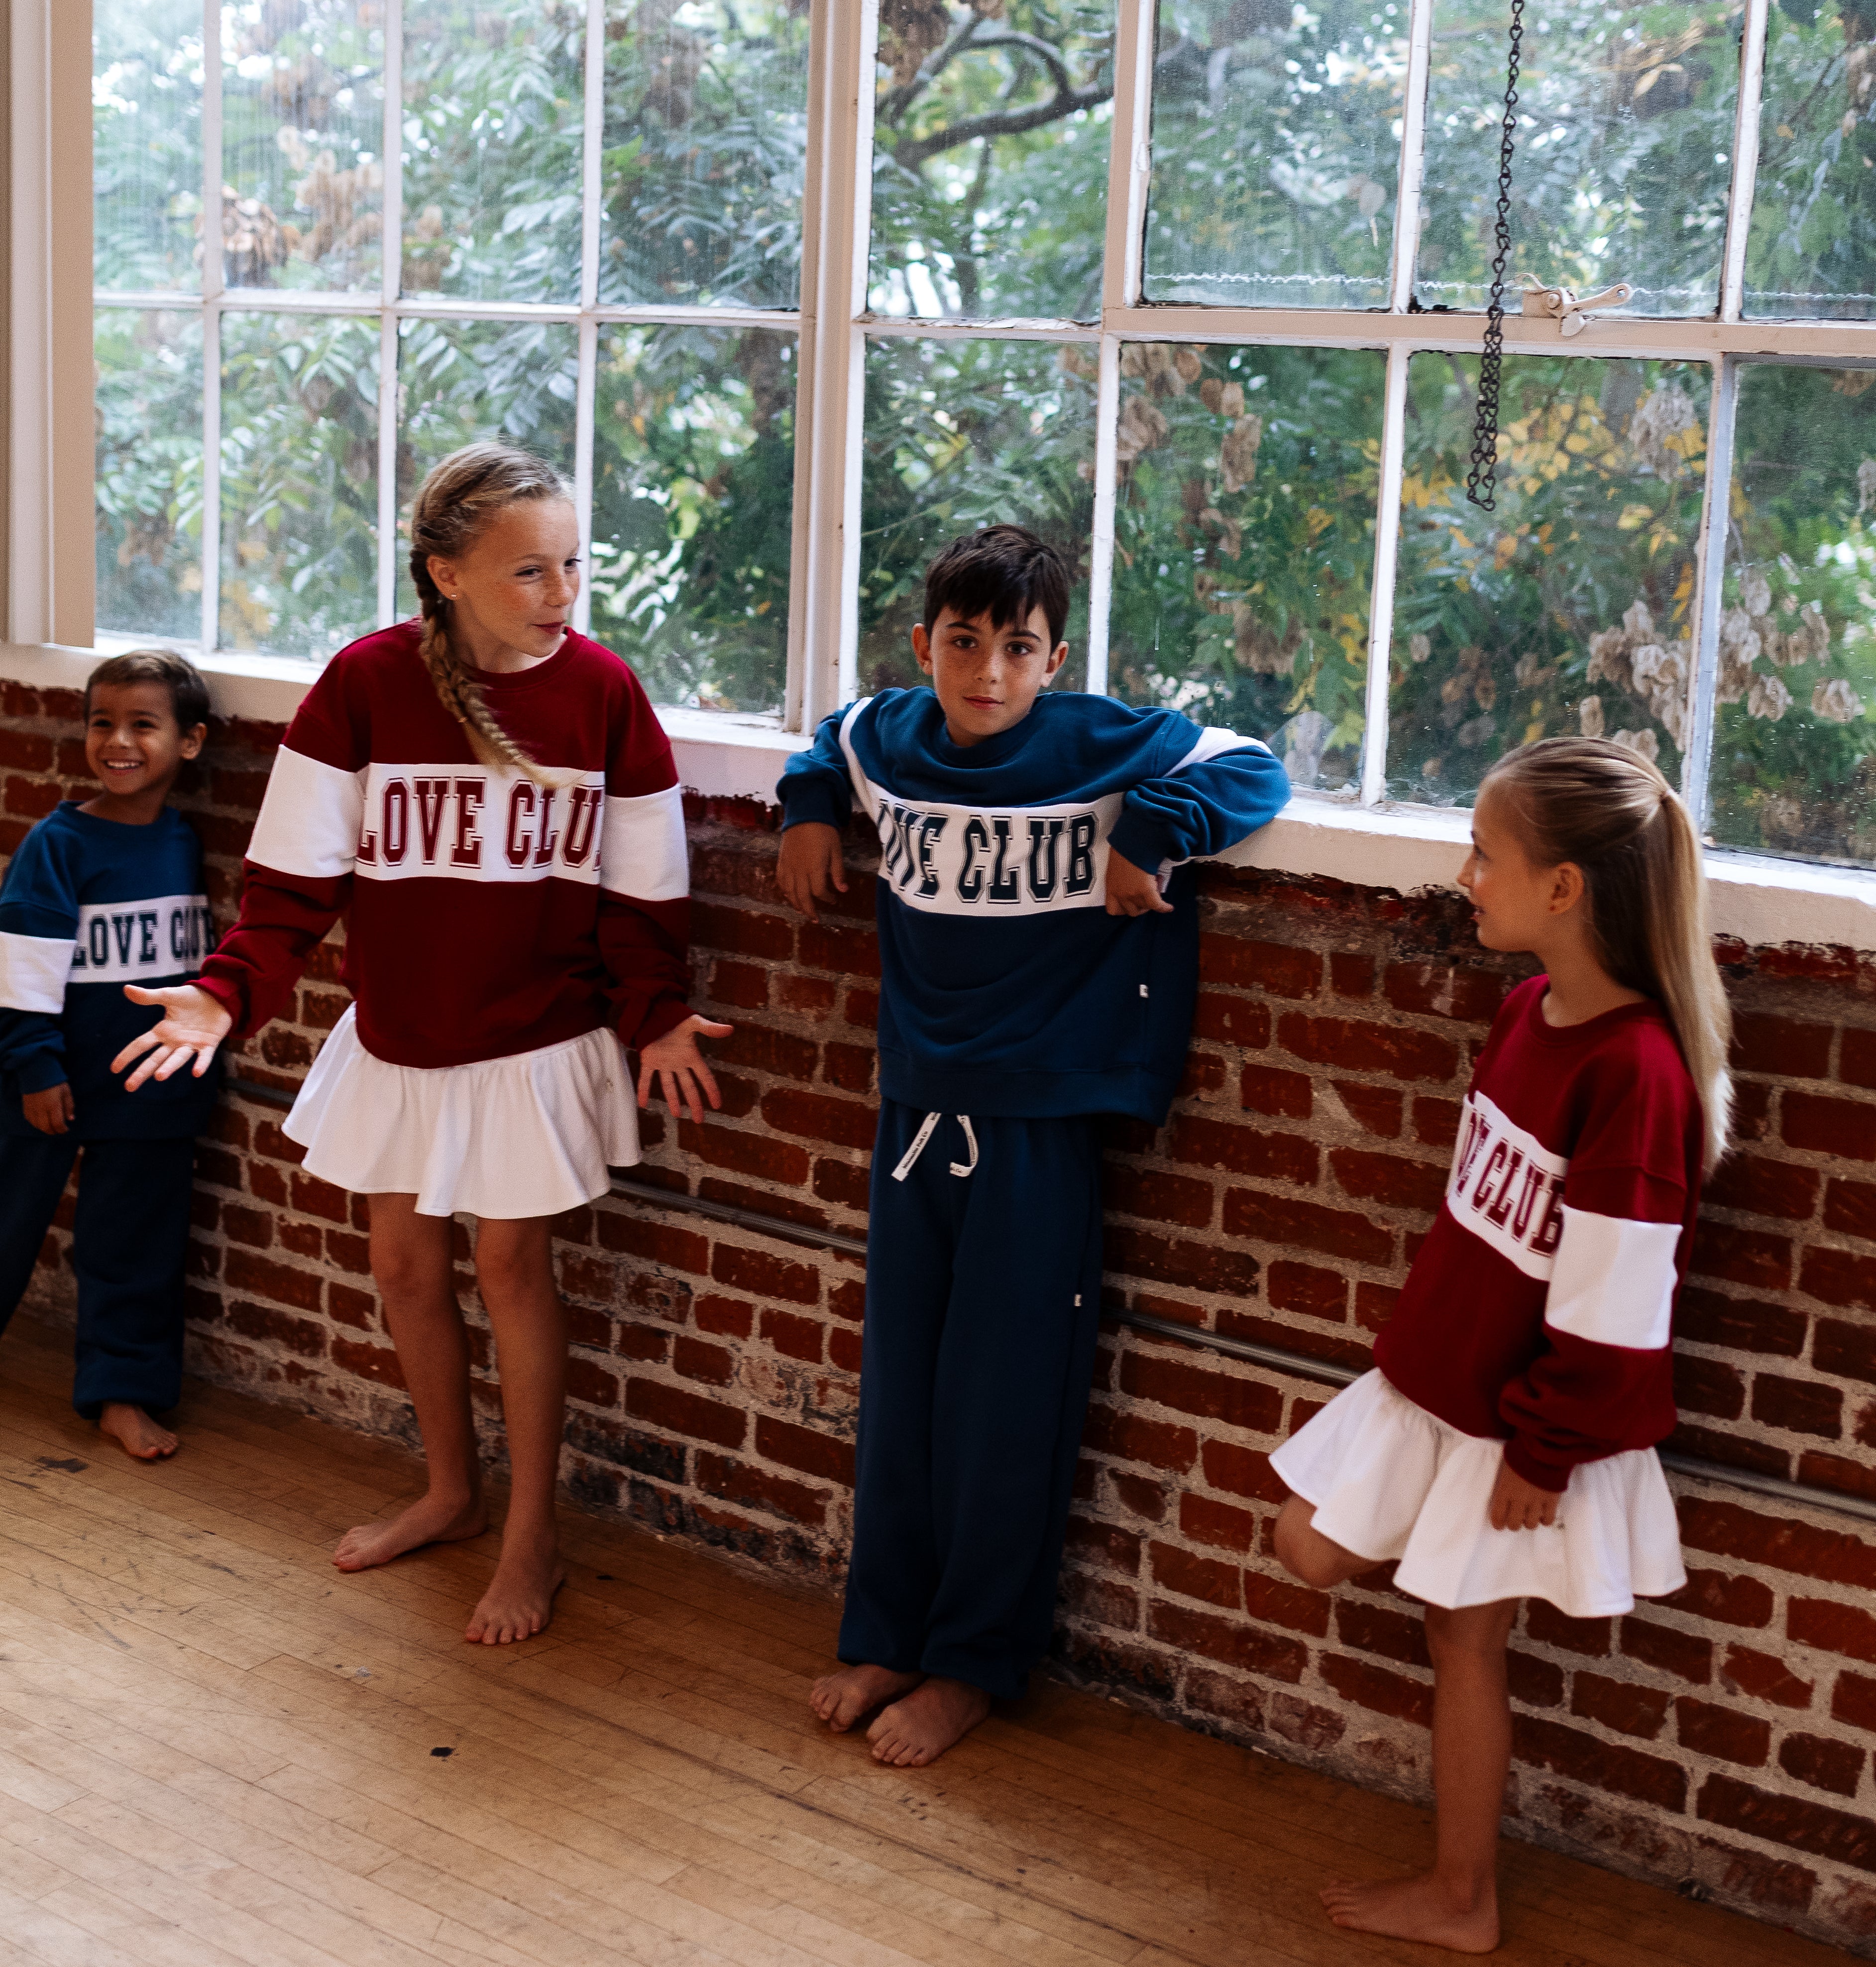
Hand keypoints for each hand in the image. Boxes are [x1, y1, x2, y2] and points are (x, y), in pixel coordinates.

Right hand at [21, 1083, 73, 1135]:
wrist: (37, 1072)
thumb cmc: (54, 1082)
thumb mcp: (66, 1092)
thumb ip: (69, 1106)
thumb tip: (70, 1119)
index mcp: (53, 1105)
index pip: (57, 1124)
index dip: (62, 1129)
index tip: (66, 1129)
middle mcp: (41, 1109)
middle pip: (45, 1127)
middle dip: (53, 1131)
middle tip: (59, 1130)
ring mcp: (32, 1108)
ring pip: (36, 1125)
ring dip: (44, 1129)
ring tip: (51, 1127)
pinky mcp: (25, 1106)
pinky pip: (29, 1119)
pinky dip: (35, 1123)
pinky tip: (41, 1122)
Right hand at [112, 983, 232, 1091]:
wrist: (217, 996)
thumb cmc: (191, 998)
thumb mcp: (168, 995)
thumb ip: (149, 997)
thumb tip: (126, 989)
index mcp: (163, 1031)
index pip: (141, 1045)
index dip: (128, 1055)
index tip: (114, 1069)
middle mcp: (175, 1041)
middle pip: (155, 1059)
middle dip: (142, 1072)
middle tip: (129, 1087)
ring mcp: (191, 1044)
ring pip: (178, 1059)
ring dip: (169, 1067)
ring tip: (159, 1076)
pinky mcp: (209, 1044)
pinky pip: (204, 1056)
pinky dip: (201, 1064)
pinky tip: (196, 1073)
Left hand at [636, 1014, 732, 1124]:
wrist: (656, 1011)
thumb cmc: (677, 1017)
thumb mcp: (694, 1023)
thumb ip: (710, 1028)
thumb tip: (730, 1029)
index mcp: (691, 1056)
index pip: (704, 1077)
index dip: (711, 1091)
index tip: (717, 1105)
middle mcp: (678, 1063)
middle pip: (688, 1087)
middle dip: (694, 1104)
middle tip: (699, 1120)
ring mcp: (663, 1063)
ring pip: (669, 1086)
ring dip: (673, 1101)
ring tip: (678, 1115)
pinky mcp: (648, 1061)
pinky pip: (645, 1078)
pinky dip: (643, 1091)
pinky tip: (642, 1104)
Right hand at [777, 822, 846, 923]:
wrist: (805, 814)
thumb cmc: (824, 831)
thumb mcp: (836, 850)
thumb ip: (838, 872)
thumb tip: (843, 890)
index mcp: (814, 869)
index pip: (819, 892)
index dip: (827, 899)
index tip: (834, 900)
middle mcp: (799, 871)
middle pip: (802, 897)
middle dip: (809, 910)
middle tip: (815, 919)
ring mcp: (788, 866)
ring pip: (789, 892)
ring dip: (796, 904)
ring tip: (802, 911)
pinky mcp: (781, 861)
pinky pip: (780, 881)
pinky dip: (784, 891)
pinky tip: (789, 895)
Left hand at [1105, 850, 1174, 917]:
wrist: (1132, 842)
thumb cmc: (1123, 849)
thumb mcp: (1115, 867)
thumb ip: (1120, 879)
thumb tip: (1131, 881)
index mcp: (1111, 888)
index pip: (1113, 910)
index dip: (1123, 909)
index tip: (1130, 904)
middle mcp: (1120, 894)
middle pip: (1132, 911)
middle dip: (1141, 905)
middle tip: (1147, 895)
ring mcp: (1133, 894)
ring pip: (1146, 907)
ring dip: (1152, 901)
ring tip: (1157, 886)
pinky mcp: (1146, 891)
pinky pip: (1157, 905)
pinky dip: (1164, 907)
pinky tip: (1169, 907)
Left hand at [1488, 1459, 1560, 1531]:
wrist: (1543, 1448)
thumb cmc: (1521, 1454)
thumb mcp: (1505, 1469)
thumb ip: (1505, 1485)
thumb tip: (1504, 1496)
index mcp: (1505, 1490)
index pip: (1498, 1516)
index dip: (1498, 1523)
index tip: (1499, 1525)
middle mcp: (1519, 1500)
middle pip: (1514, 1525)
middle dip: (1513, 1524)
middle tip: (1516, 1519)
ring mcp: (1536, 1502)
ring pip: (1531, 1525)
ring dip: (1529, 1522)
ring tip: (1530, 1516)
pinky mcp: (1552, 1501)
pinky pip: (1548, 1520)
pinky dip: (1544, 1520)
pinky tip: (1543, 1515)